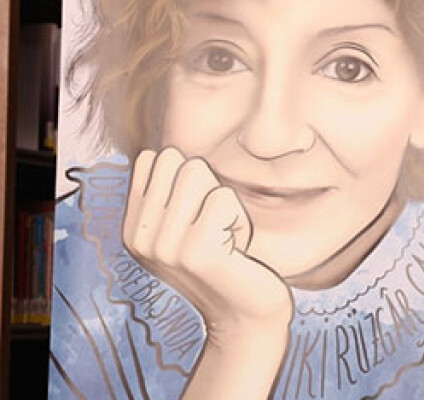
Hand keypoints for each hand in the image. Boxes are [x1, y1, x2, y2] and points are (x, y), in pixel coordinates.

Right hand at [122, 147, 292, 343]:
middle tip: (214, 224)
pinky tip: (234, 249)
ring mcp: (164, 245)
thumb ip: (171, 194)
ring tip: (223, 236)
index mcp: (132, 228)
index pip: (152, 159)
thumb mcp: (185, 227)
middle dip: (206, 183)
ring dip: (224, 201)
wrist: (244, 317)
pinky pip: (224, 197)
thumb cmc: (225, 261)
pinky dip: (239, 218)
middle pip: (175, 159)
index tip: (196, 214)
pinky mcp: (195, 252)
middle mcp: (140, 237)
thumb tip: (170, 153)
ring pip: (198, 173)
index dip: (186, 175)